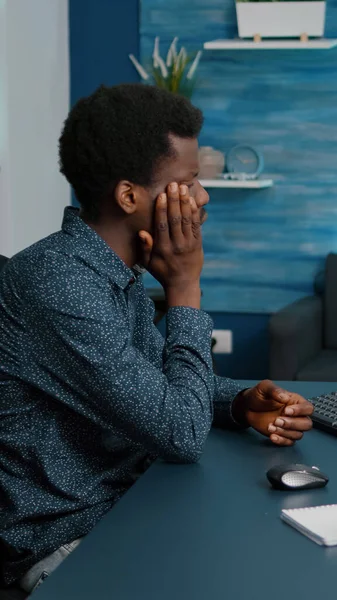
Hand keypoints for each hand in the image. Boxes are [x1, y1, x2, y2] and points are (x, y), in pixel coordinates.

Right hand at [139, 183, 202, 306]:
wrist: (183, 284)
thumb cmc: (162, 271)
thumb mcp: (148, 263)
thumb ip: (144, 248)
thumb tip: (142, 232)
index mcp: (163, 249)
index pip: (162, 226)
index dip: (162, 210)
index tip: (161, 196)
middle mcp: (177, 245)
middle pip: (175, 219)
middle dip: (174, 201)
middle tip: (173, 185)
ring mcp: (189, 244)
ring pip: (187, 220)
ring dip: (185, 203)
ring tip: (183, 188)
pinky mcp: (197, 243)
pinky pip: (196, 225)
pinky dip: (194, 212)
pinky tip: (191, 200)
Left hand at [232, 379, 313, 445]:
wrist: (247, 407)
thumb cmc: (258, 395)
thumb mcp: (265, 387)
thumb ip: (275, 390)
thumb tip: (285, 397)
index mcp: (295, 402)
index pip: (308, 408)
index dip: (300, 411)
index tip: (286, 411)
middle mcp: (296, 415)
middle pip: (306, 424)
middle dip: (292, 424)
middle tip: (277, 420)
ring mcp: (290, 427)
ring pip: (298, 434)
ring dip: (285, 433)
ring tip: (270, 427)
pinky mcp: (283, 435)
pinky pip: (289, 442)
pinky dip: (281, 441)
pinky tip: (272, 436)